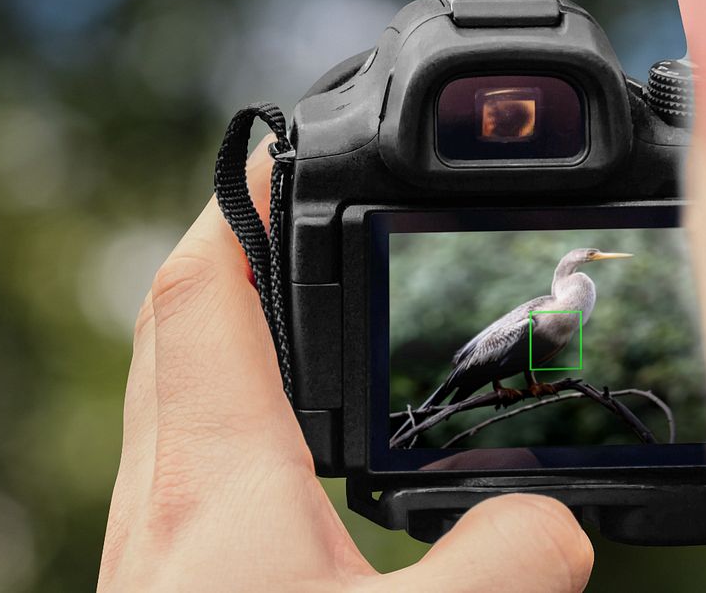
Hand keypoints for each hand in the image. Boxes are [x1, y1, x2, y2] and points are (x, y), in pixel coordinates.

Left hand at [97, 137, 593, 591]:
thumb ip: (501, 564)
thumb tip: (555, 523)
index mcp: (216, 477)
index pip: (202, 291)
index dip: (240, 206)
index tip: (281, 155)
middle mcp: (163, 490)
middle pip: (174, 322)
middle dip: (231, 252)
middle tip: (291, 220)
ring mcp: (150, 533)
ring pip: (169, 387)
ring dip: (225, 330)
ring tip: (296, 313)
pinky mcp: (162, 572)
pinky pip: (180, 450)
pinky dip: (226, 407)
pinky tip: (281, 446)